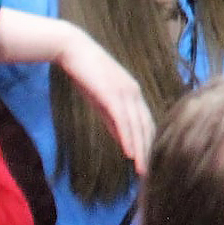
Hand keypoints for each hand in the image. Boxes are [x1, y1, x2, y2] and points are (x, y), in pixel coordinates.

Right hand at [59, 28, 154, 171]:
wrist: (74, 50)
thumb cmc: (87, 74)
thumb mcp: (101, 99)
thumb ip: (112, 117)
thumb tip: (121, 137)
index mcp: (134, 94)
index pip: (145, 123)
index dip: (148, 143)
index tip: (148, 162)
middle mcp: (134, 93)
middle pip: (145, 127)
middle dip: (147, 151)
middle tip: (148, 174)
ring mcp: (125, 92)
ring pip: (136, 126)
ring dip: (140, 149)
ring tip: (141, 169)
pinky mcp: (112, 94)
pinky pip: (123, 120)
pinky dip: (127, 137)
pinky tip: (130, 152)